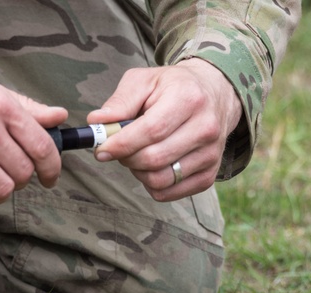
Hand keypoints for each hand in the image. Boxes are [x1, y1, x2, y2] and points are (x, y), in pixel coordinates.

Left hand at [87, 59, 242, 201]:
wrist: (215, 95)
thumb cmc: (173, 88)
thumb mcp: (144, 81)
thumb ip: (120, 101)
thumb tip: (96, 122)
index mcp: (188, 99)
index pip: (151, 131)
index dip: (122, 144)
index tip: (101, 149)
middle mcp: (205, 128)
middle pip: (154, 159)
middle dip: (127, 158)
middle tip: (118, 150)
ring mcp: (210, 154)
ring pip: (161, 180)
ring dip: (138, 173)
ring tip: (137, 155)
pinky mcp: (209, 175)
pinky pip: (170, 193)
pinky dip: (152, 184)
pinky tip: (152, 166)